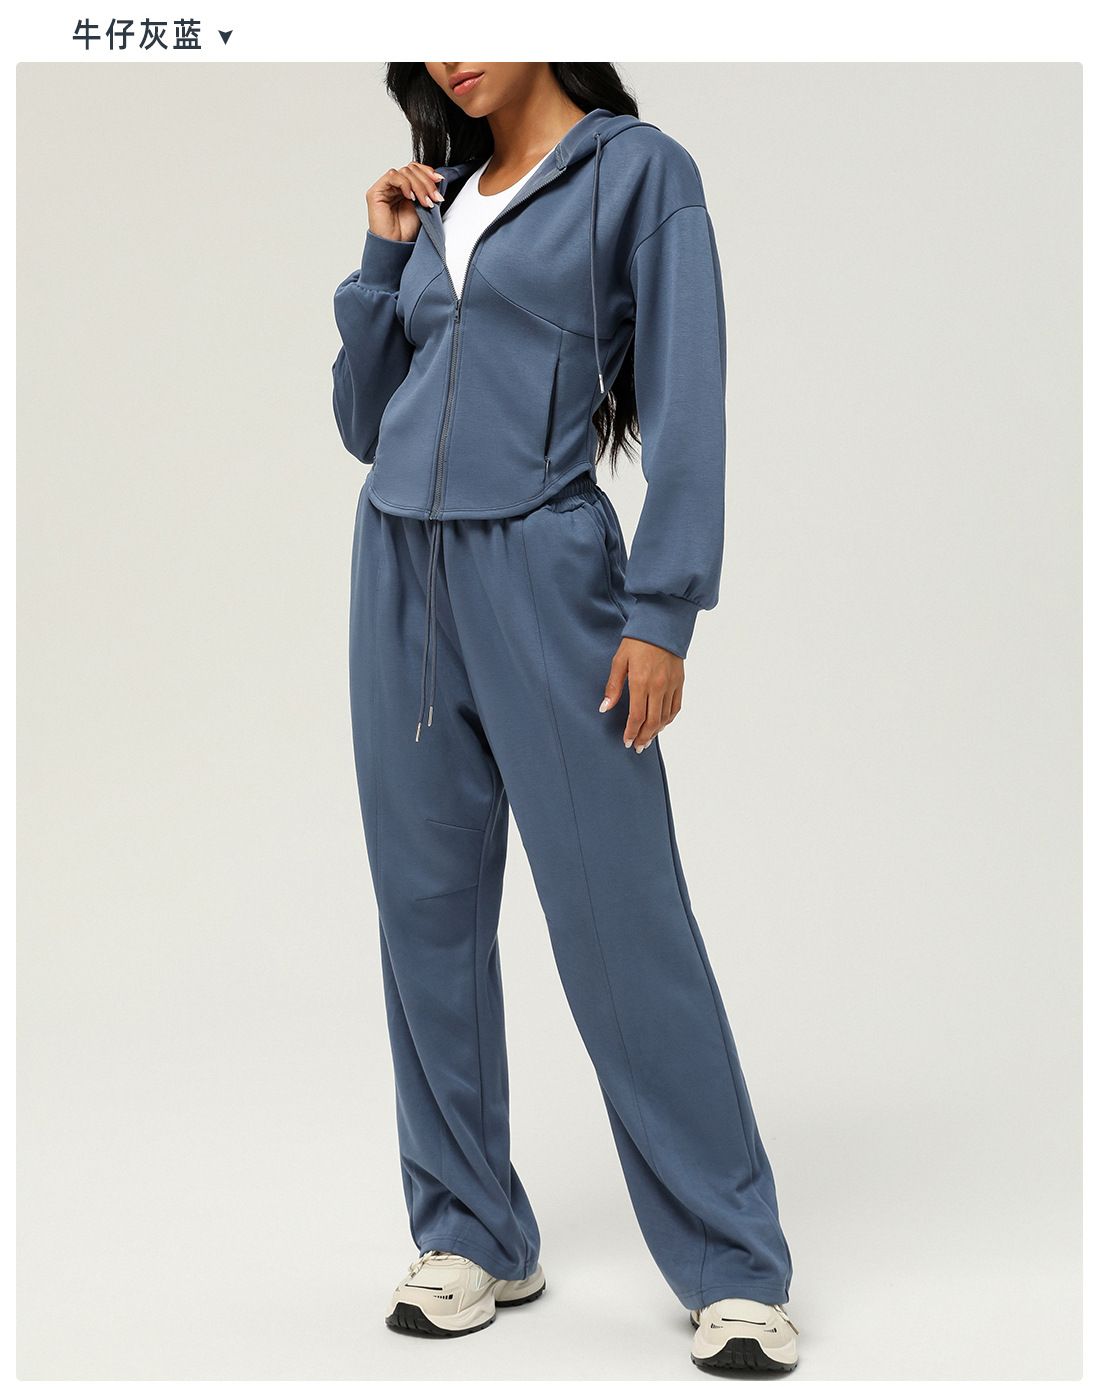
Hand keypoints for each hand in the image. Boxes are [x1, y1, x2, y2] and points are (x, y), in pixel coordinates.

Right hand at [366, 162, 443, 243]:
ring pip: (404, 172)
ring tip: (424, 202)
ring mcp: (385, 187)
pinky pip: (392, 176)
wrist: (398, 245)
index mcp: (405, 187)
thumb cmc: (407, 231)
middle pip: (412, 169)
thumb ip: (427, 190)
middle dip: (426, 182)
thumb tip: (438, 177)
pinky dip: (404, 184)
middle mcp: (395, 186)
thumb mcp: (424, 206)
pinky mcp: (376, 191)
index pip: (416, 169)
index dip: (428, 172)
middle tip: (433, 197)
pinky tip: (410, 197)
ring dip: (418, 185)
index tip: (439, 180)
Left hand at [599, 637, 683, 751]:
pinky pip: (676, 707)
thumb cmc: (637, 640)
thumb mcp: (619, 660)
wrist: (662, 623)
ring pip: (666, 717)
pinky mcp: (680, 681)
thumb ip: (613, 686)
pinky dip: (669, 719)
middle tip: (637, 748)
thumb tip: (605, 708)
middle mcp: (658, 686)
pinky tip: (661, 724)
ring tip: (648, 739)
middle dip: (644, 737)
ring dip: (656, 731)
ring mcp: (671, 684)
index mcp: (641, 681)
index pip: (637, 716)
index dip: (631, 732)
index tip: (626, 742)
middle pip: (653, 721)